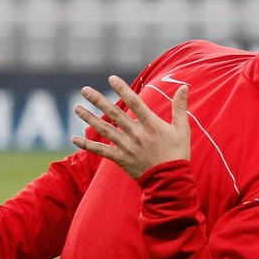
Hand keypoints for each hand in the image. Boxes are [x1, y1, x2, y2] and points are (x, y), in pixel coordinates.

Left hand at [72, 75, 190, 179]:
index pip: (134, 102)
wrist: (170, 180)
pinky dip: (87, 145)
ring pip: (104, 129)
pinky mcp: (121, 159)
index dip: (122, 89)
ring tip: (77, 108)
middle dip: (98, 100)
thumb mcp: (182, 129)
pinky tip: (74, 139)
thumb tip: (184, 87)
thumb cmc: (177, 153)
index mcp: (151, 124)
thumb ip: (180, 107)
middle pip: (114, 113)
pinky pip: (101, 151)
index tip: (111, 78)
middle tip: (84, 90)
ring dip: (89, 118)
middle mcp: (136, 133)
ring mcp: (126, 146)